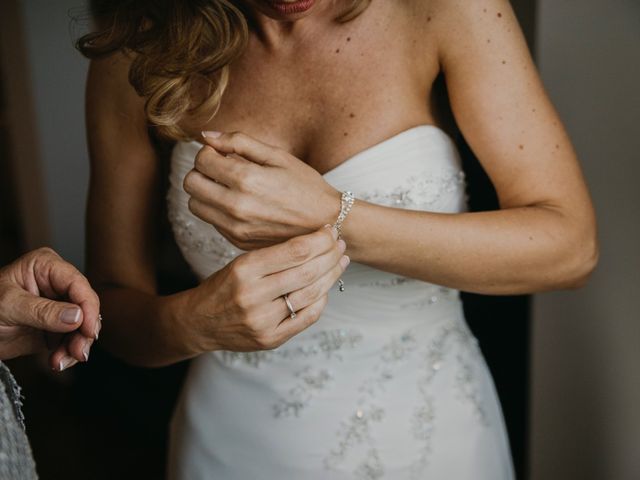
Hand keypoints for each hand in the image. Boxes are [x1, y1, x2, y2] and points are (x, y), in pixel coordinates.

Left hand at [0, 248, 100, 370]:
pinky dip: (68, 353)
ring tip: (60, 361)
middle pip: (86, 306)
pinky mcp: (57, 326)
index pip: (77, 284)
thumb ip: (42, 311)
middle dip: (84, 332)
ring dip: (76, 346)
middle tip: (78, 352)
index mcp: (46, 266)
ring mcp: (59, 306)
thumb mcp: (8, 306)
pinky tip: (56, 361)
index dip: (88, 307)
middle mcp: (57, 284)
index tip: (89, 329)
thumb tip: (77, 316)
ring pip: (83, 326)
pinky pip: (73, 339)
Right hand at [174, 226, 348, 353]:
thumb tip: (316, 240)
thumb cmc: (224, 286)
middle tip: (341, 245)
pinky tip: (326, 288)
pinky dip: (321, 300)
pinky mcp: (270, 339)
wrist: (200, 322)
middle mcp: (253, 295)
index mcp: (244, 269)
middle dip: (330, 255)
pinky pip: (307, 318)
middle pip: (307, 272)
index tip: (331, 230)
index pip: (294, 251)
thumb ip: (274, 255)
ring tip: (340, 262)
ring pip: (311, 294)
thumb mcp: (241, 263)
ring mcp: (263, 320)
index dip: (319, 239)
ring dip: (331, 276)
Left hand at [183, 131, 340, 249]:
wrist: (327, 223)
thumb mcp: (277, 156)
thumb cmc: (305, 185)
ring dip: (205, 192)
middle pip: (190, 183)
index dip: (209, 151)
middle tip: (221, 169)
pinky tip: (240, 205)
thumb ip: (239, 142)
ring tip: (227, 187)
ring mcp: (235, 227)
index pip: (201, 160)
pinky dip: (218, 210)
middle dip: (201, 171)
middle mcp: (236, 206)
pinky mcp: (238, 241)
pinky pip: (211, 221)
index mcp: (246, 179)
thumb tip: (206, 135)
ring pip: (195, 205)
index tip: (223, 153)